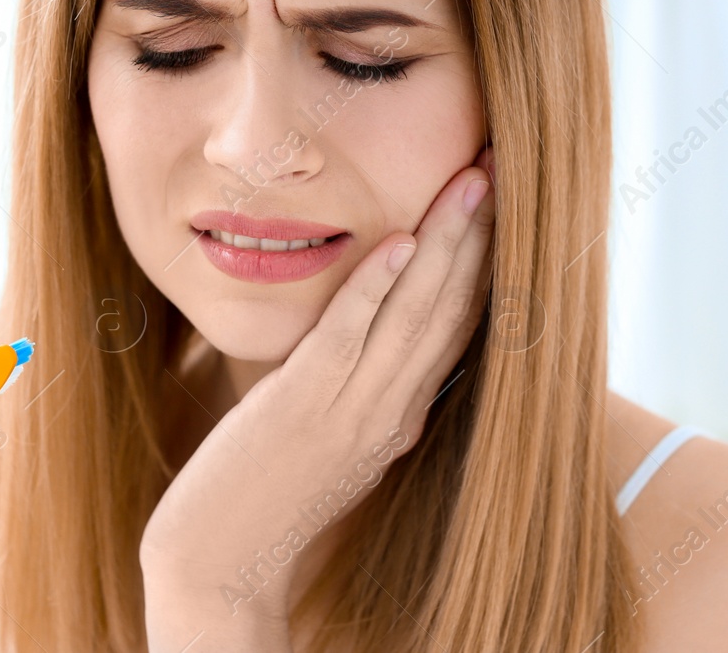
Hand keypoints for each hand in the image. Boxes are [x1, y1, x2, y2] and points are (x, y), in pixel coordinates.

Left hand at [140, 148, 495, 651]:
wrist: (221, 562)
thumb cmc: (270, 490)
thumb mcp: (336, 435)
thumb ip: (368, 385)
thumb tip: (387, 330)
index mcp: (406, 414)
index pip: (466, 325)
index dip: (491, 258)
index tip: (506, 199)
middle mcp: (395, 412)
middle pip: (456, 309)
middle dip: (484, 234)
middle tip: (506, 166)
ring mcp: (353, 412)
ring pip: (416, 314)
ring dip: (447, 243)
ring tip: (472, 182)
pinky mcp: (304, 408)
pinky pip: (349, 336)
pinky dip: (376, 286)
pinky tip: (398, 241)